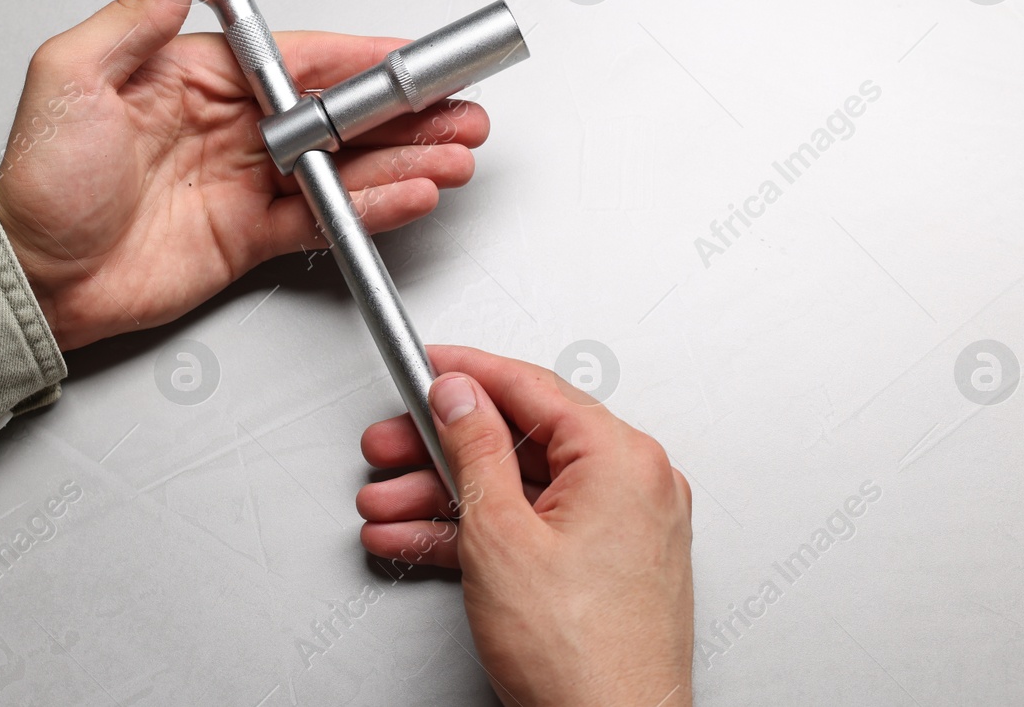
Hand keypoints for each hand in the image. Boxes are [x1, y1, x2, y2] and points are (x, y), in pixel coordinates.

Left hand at [0, 0, 489, 349]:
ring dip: (405, 159)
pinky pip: (322, 216)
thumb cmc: (39, 180)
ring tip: (455, 155)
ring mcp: (245, 182)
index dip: (364, 59)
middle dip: (405, 112)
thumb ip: (140, 12)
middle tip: (461, 111)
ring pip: (344, 165)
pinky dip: (371, 209)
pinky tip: (409, 195)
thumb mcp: (75, 75)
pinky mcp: (248, 235)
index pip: (300, 61)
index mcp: (197, 77)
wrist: (29, 277)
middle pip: (338, 113)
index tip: (413, 57)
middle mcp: (230, 126)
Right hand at [356, 346, 693, 706]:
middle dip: (440, 450)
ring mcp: (624, 527)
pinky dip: (479, 533)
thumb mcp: (499, 534)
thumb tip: (460, 395)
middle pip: (520, 440)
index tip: (427, 365)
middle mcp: (635, 484)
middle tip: (392, 445)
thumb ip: (474, 449)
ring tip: (389, 504)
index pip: (531, 388)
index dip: (466, 374)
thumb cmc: (581, 658)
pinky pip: (534, 528)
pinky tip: (421, 538)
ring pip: (519, 489)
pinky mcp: (606, 565)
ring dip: (447, 496)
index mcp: (622, 458)